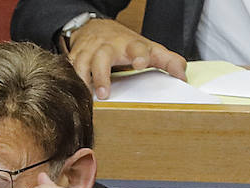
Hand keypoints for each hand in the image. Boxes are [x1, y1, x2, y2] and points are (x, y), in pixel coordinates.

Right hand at [66, 17, 186, 99]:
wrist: (95, 28)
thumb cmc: (124, 44)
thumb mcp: (148, 48)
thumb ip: (168, 61)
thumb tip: (182, 76)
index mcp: (130, 45)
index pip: (138, 47)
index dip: (139, 54)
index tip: (140, 63)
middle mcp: (108, 46)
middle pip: (102, 58)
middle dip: (101, 75)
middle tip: (104, 93)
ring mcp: (89, 51)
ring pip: (80, 64)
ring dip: (81, 80)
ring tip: (85, 97)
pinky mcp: (74, 56)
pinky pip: (67, 68)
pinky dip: (67, 79)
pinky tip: (69, 90)